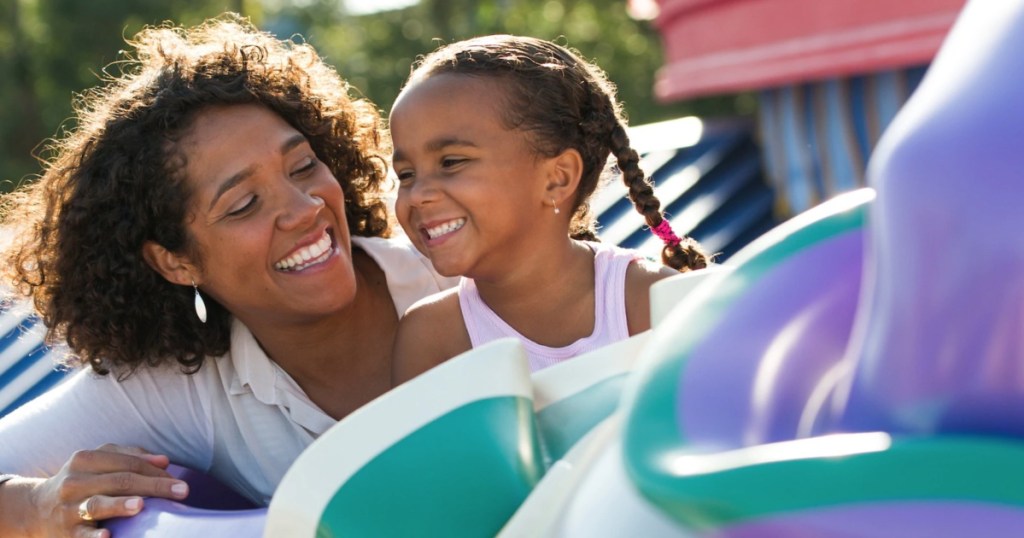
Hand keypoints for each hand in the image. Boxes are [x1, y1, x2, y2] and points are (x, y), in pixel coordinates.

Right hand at [14, 444, 188, 536]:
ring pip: (98, 504)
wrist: (34, 509)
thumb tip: (164, 461)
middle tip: (182, 491)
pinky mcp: (66, 532)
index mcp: (85, 459)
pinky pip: (81, 535)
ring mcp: (69, 508)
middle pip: (120, 481)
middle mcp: (75, 481)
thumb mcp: (98, 462)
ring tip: (141, 505)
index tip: (180, 482)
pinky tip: (109, 536)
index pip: (128, 462)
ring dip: (120, 505)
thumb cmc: (80, 481)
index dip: (155, 471)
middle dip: (154, 486)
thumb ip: (130, 456)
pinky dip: (94, 536)